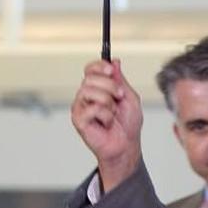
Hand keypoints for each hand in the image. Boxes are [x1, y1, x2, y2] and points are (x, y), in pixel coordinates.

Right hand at [70, 59, 143, 191]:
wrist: (127, 146)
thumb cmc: (128, 125)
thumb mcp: (129, 97)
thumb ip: (120, 80)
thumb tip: (114, 62)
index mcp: (97, 88)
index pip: (90, 69)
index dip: (99, 66)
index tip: (110, 69)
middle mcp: (86, 96)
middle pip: (90, 77)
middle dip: (110, 86)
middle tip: (119, 98)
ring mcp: (80, 107)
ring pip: (89, 90)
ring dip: (108, 102)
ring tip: (113, 114)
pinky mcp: (78, 119)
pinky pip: (92, 108)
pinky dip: (105, 116)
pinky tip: (106, 124)